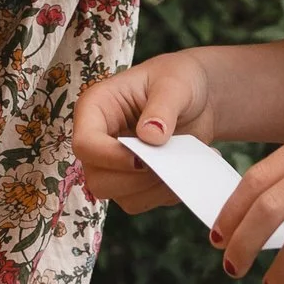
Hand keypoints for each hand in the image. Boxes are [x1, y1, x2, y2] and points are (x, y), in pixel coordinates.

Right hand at [71, 51, 216, 211]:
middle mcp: (98, 140)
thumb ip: (162, 107)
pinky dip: (165, 194)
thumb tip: (150, 137)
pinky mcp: (132, 182)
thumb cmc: (179, 80)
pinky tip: (184, 170)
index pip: (85, 144)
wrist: (198, 98)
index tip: (145, 159)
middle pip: (97, 179)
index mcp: (95, 108)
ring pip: (119, 197)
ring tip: (183, 163)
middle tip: (169, 162)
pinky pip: (141, 202)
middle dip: (135, 179)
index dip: (110, 157)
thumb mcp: (175, 84)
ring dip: (154, 188)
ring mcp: (113, 164)